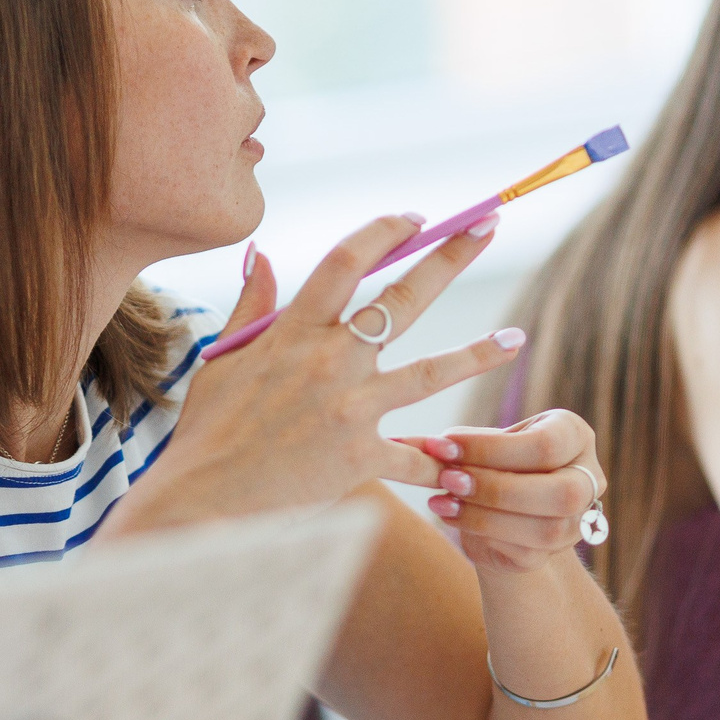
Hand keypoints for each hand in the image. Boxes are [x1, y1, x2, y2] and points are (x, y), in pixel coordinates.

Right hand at [121, 214, 523, 528]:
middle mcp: (328, 360)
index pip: (347, 260)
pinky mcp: (360, 459)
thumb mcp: (223, 360)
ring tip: (516, 340)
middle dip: (449, 256)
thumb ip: (252, 306)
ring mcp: (349, 408)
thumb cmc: (208, 433)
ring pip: (431, 372)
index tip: (415, 218)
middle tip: (487, 226)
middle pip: (402, 297)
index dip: (385, 231)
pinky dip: (438, 466)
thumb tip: (264, 254)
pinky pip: (414, 459)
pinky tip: (467, 468)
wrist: (204, 501)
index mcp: (292, 330)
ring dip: (478, 354)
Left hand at [400, 410, 605, 574]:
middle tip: (446, 479)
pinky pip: (527, 552)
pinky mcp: (554, 552)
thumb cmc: (485, 464)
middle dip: (496, 488)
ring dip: (487, 515)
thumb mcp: (473, 447)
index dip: (490, 449)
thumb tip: (392, 440)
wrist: (497, 510)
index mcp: (573, 435)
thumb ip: (443, 444)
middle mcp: (588, 477)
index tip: (441, 445)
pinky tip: (449, 515)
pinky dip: (482, 532)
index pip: (544, 446)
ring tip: (440, 500)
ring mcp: (577, 520)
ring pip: (546, 528)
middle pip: (560, 492)